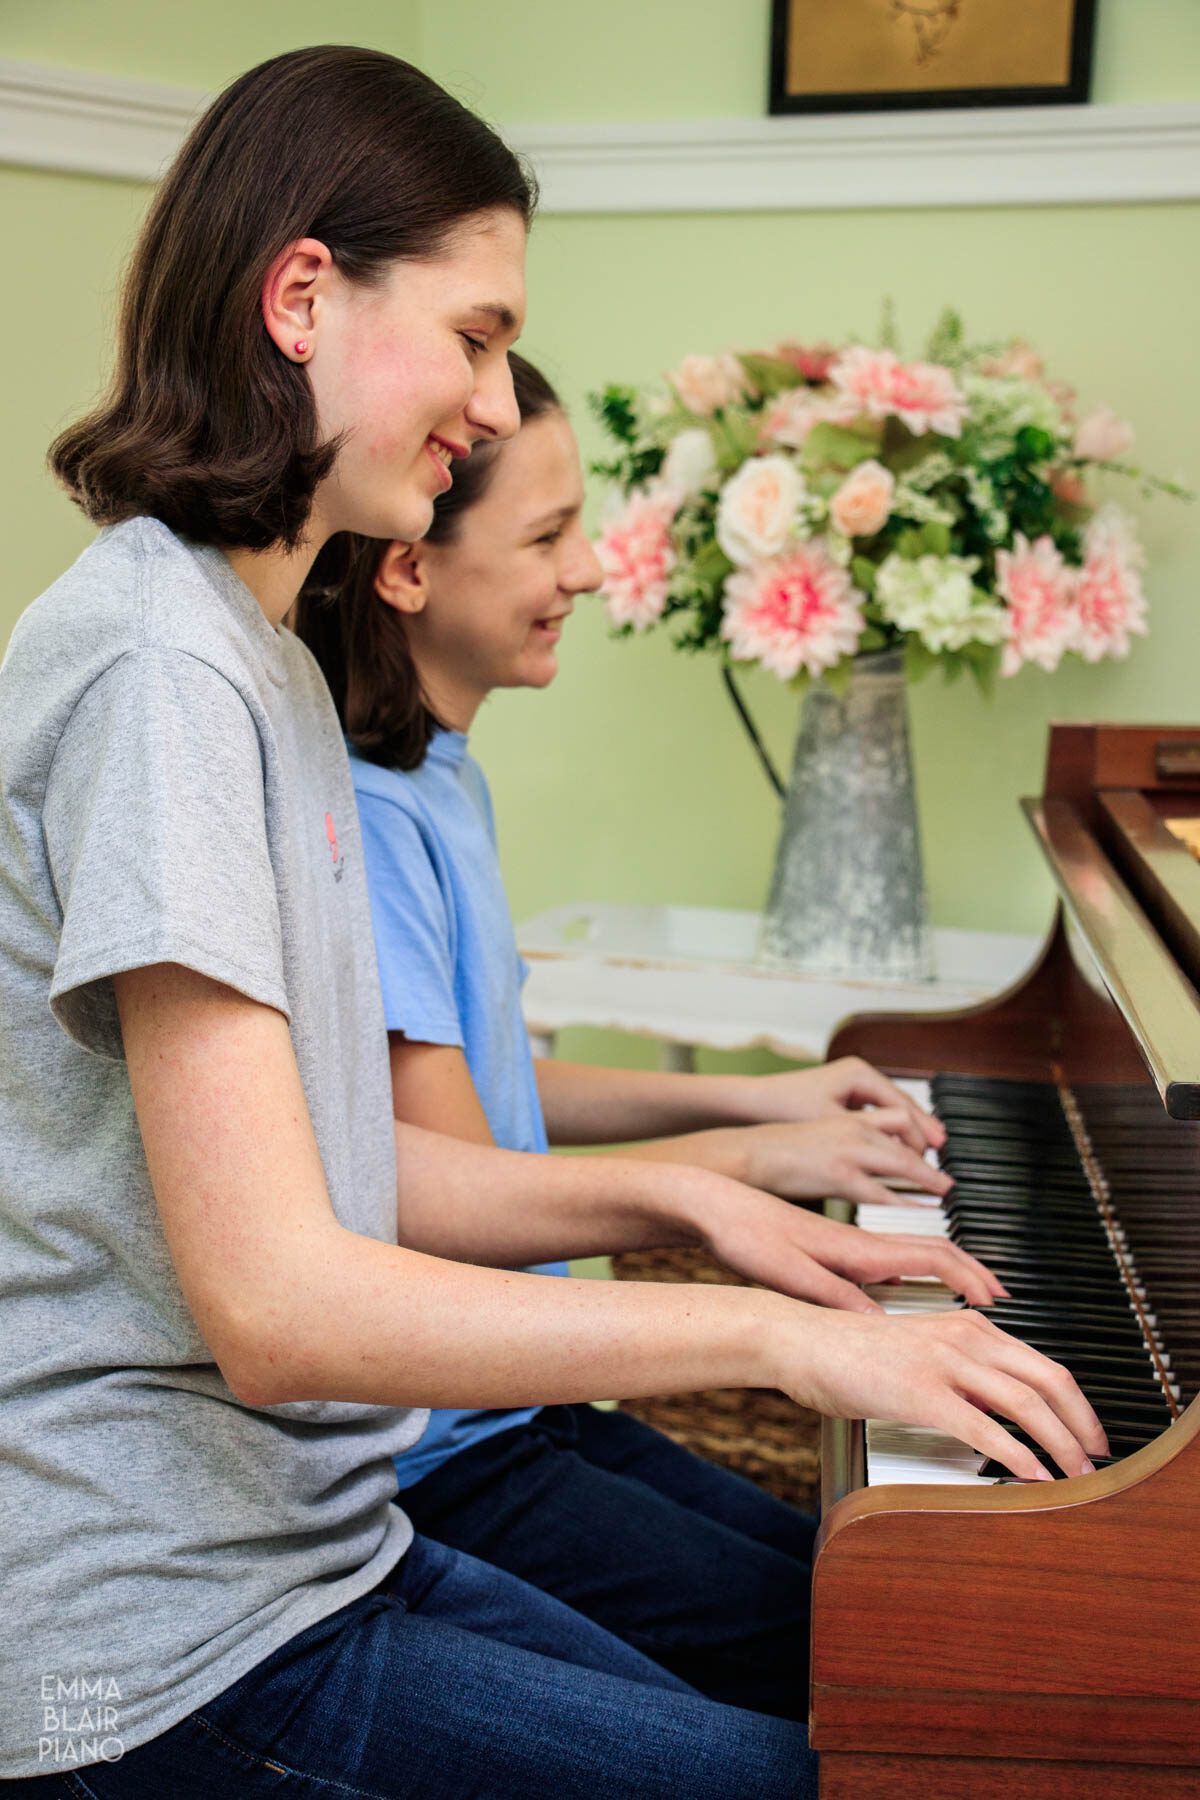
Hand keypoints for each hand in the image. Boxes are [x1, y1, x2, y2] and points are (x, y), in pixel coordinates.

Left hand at [698, 1179, 1002, 1310]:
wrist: (712, 1202)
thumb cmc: (746, 1235)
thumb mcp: (792, 1276)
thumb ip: (838, 1299)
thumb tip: (883, 1325)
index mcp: (857, 1249)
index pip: (932, 1255)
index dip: (970, 1277)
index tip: (999, 1297)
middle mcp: (859, 1240)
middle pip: (933, 1248)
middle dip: (972, 1270)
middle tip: (1000, 1296)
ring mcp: (846, 1239)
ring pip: (912, 1246)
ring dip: (948, 1263)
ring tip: (969, 1289)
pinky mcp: (829, 1243)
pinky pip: (887, 1252)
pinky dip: (911, 1265)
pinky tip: (902, 1285)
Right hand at [735, 1114, 951, 1208]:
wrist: (749, 1153)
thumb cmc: (778, 1146)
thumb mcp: (820, 1130)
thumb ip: (847, 1135)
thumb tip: (868, 1147)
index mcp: (848, 1114)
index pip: (899, 1112)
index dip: (919, 1130)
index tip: (933, 1144)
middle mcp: (853, 1126)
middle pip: (908, 1132)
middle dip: (930, 1152)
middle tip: (946, 1174)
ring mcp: (849, 1150)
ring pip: (903, 1161)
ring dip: (927, 1177)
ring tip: (944, 1190)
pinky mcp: (840, 1176)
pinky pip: (883, 1192)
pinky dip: (906, 1201)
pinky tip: (919, 1209)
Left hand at [741, 1057, 944, 1155]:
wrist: (753, 1103)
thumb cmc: (787, 1107)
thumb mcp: (833, 1124)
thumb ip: (871, 1140)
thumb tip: (904, 1158)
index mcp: (859, 1073)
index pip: (901, 1104)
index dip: (921, 1130)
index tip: (936, 1151)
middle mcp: (859, 1074)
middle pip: (901, 1105)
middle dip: (922, 1131)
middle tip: (942, 1155)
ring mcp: (852, 1085)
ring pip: (890, 1111)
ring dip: (908, 1134)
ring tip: (928, 1156)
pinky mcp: (844, 1098)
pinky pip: (876, 1116)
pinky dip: (890, 1133)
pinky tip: (898, 1151)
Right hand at [765, 1299, 1108, 1481]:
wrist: (799, 1341)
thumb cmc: (848, 1353)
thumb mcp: (918, 1354)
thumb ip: (958, 1375)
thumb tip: (993, 1414)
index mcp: (967, 1326)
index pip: (1043, 1363)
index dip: (1075, 1402)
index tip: (1088, 1433)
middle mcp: (964, 1337)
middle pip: (1049, 1379)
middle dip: (1082, 1423)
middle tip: (1097, 1458)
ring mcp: (944, 1363)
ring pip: (1026, 1402)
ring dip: (1061, 1443)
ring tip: (1078, 1474)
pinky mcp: (921, 1392)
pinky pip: (985, 1428)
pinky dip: (1018, 1455)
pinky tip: (1032, 1476)